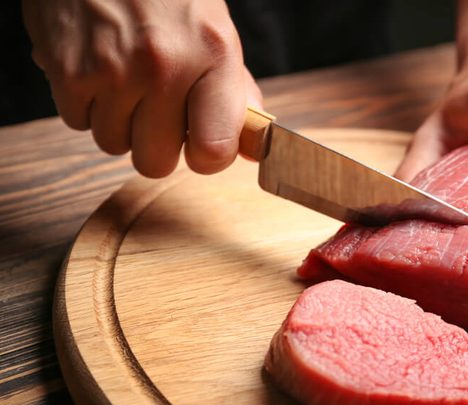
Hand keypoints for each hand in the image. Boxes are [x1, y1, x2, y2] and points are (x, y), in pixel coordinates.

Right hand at [22, 0, 261, 177]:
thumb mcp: (215, 29)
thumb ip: (234, 90)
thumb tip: (252, 145)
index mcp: (212, 55)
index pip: (214, 151)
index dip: (205, 157)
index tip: (198, 143)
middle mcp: (164, 66)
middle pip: (155, 163)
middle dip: (154, 143)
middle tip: (154, 107)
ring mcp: (113, 70)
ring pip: (113, 144)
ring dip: (117, 121)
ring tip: (123, 77)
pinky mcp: (67, 69)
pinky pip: (78, 122)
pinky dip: (85, 102)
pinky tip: (96, 66)